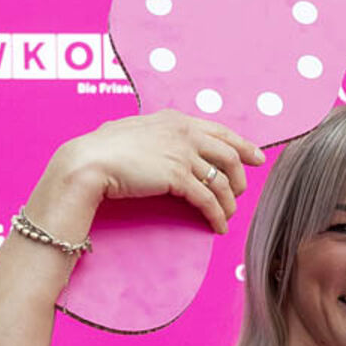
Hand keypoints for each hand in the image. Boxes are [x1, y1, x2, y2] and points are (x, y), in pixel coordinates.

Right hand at [37, 109, 265, 235]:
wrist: (87, 162)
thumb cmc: (103, 149)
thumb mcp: (134, 131)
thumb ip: (156, 134)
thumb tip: (160, 143)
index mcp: (174, 119)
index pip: (219, 131)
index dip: (242, 145)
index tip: (257, 156)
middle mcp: (183, 133)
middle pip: (228, 155)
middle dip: (240, 176)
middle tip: (242, 192)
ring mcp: (182, 154)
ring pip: (222, 181)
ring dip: (229, 202)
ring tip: (228, 215)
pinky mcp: (178, 178)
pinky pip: (208, 200)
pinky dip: (217, 215)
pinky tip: (218, 226)